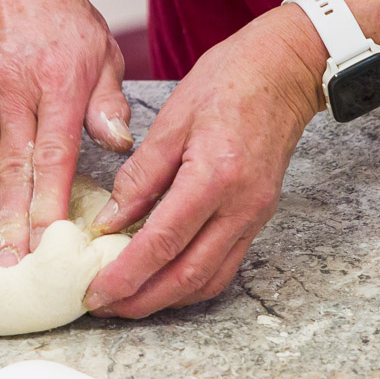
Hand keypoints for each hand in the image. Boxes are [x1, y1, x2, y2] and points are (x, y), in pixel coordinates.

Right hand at [0, 0, 133, 266]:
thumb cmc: (64, 23)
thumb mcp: (102, 52)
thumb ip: (108, 102)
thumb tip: (118, 143)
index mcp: (58, 83)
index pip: (54, 154)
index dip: (50, 202)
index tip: (49, 244)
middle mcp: (14, 93)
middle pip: (15, 171)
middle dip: (15, 226)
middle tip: (14, 272)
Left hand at [82, 6, 323, 318]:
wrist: (285, 70)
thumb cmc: (227, 82)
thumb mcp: (171, 120)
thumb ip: (139, 176)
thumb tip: (108, 221)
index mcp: (214, 177)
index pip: (162, 243)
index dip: (126, 275)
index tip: (95, 292)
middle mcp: (240, 206)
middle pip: (187, 276)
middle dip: (142, 300)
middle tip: (103, 308)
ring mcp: (254, 215)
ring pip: (209, 279)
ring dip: (166, 298)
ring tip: (127, 300)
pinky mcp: (259, 216)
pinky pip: (225, 265)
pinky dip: (191, 282)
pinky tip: (164, 279)